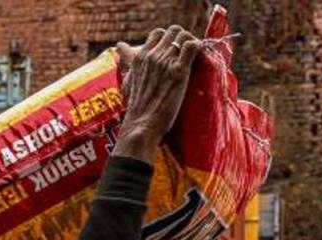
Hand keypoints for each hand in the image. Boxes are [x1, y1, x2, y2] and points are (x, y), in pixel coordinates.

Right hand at [114, 26, 200, 162]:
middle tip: (188, 54)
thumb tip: (120, 46)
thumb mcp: (127, 80)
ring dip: (192, 43)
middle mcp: (152, 55)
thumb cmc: (136, 109)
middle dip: (183, 39)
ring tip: (195, 57)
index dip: (169, 40)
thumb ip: (127, 62)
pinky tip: (200, 58)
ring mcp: (165, 62)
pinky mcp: (178, 71)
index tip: (175, 51)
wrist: (142, 125)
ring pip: (184, 35)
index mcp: (140, 57)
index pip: (158, 33)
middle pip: (173, 31)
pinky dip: (199, 48)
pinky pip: (192, 46)